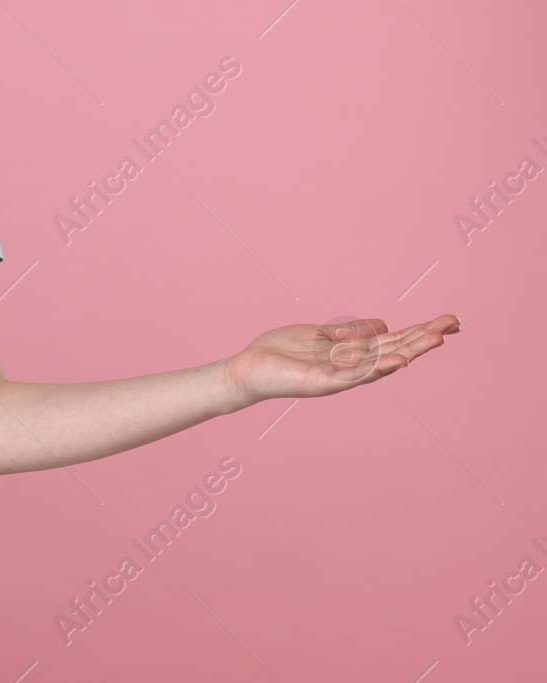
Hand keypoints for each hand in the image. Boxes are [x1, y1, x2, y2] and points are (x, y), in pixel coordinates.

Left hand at [222, 314, 461, 407]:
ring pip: (382, 363)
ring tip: (436, 340)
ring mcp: (340, 376)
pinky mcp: (323, 383)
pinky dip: (378, 369)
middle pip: (396, 350)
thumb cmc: (282, 351)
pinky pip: (355, 376)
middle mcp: (352, 366)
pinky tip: (399, 362)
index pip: (394, 340)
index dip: (420, 331)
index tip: (448, 321)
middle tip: (454, 325)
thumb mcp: (320, 334)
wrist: (250, 368)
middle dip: (424, 338)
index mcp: (353, 352)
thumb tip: (384, 325)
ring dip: (410, 351)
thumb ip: (350, 331)